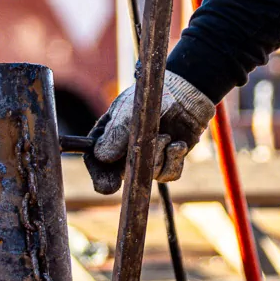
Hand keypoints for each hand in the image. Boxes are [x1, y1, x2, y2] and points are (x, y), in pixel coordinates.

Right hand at [82, 70, 215, 195]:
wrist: (184, 95)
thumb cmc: (151, 97)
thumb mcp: (130, 110)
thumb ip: (117, 132)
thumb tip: (101, 157)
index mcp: (108, 137)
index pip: (95, 161)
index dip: (99, 176)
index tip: (107, 186)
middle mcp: (125, 152)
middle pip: (120, 175)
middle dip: (133, 171)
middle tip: (140, 164)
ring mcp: (146, 159)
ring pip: (148, 174)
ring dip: (158, 154)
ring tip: (165, 134)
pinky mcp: (167, 163)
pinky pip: (168, 174)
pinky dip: (174, 160)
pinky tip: (178, 144)